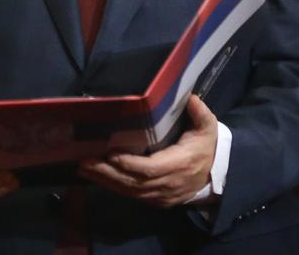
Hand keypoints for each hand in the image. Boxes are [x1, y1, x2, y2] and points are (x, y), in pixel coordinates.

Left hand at [80, 94, 218, 207]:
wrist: (215, 176)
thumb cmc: (205, 147)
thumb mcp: (207, 128)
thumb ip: (200, 113)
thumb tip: (191, 97)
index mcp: (180, 164)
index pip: (150, 169)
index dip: (129, 163)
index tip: (110, 153)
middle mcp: (168, 183)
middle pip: (134, 182)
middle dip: (108, 172)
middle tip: (85, 161)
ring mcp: (161, 195)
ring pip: (130, 191)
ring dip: (105, 180)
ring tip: (83, 167)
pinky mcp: (156, 200)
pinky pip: (132, 196)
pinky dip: (113, 187)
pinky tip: (96, 177)